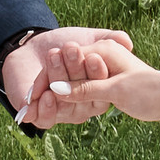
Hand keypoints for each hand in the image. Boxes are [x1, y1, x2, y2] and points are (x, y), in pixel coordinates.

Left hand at [1, 26, 134, 116]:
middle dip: (75, 70)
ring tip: (54, 57)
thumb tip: (127, 43)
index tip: (92, 56)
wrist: (31, 48)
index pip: (101, 85)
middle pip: (82, 94)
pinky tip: (44, 95)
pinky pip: (46, 120)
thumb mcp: (89, 38)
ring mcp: (63, 112)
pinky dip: (44, 109)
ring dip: (58, 79)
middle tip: (70, 48)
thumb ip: (110, 38)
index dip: (97, 72)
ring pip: (64, 104)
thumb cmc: (63, 44)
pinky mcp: (42, 116)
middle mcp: (82, 105)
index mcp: (98, 89)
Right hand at [24, 41, 159, 127]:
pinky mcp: (104, 82)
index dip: (46, 83)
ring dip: (56, 95)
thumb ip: (85, 89)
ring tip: (36, 110)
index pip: (65, 66)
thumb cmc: (148, 90)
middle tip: (28, 106)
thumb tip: (57, 90)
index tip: (30, 99)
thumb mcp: (115, 90)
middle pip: (64, 72)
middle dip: (46, 88)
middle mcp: (99, 57)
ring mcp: (101, 69)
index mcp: (101, 51)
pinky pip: (80, 89)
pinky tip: (56, 109)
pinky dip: (68, 98)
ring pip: (71, 82)